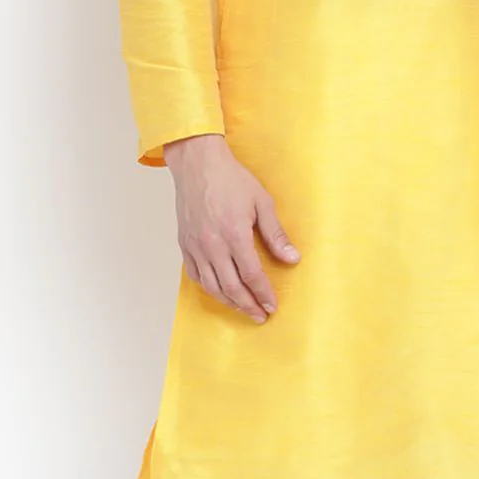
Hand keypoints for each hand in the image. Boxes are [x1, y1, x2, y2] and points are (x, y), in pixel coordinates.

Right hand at [164, 134, 300, 321]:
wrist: (198, 164)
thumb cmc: (231, 179)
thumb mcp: (261, 201)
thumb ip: (275, 233)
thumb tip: (293, 258)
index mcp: (234, 234)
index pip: (252, 275)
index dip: (263, 293)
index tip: (273, 305)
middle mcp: (212, 245)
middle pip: (232, 287)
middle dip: (248, 305)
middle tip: (261, 315)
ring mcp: (196, 246)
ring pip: (212, 286)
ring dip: (229, 302)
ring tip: (243, 308)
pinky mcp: (185, 244)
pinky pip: (195, 275)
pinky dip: (209, 288)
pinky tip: (219, 291)